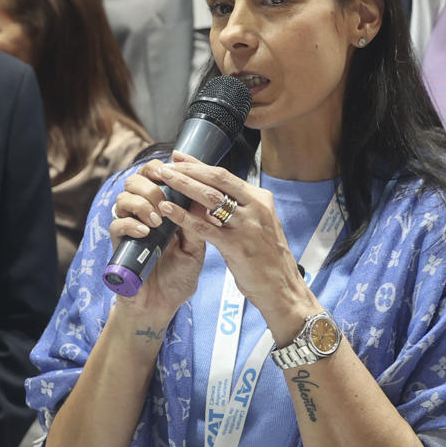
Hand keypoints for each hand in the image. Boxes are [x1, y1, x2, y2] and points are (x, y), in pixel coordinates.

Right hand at [107, 158, 211, 322]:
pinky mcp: (119, 244)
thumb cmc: (179, 277)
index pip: (155, 175)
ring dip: (141, 204)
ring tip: (157, 222)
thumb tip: (205, 193)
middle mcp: (143, 213)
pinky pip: (116, 224)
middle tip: (164, 202)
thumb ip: (197, 223)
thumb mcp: (196, 248)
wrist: (162, 306)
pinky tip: (145, 233)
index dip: (161, 168)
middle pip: (135, 180)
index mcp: (163, 209)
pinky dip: (130, 224)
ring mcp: (129, 227)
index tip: (173, 172)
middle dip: (150, 185)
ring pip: (122, 198)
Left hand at [153, 153, 309, 325]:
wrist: (283, 289)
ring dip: (183, 186)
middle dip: (188, 169)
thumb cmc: (266, 259)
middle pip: (217, 179)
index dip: (198, 164)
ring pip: (210, 198)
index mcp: (260, 199)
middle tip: (165, 165)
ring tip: (163, 180)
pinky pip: (204, 227)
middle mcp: (256, 207)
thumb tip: (210, 194)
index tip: (178, 157)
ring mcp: (247, 226)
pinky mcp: (237, 246)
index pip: (224, 175)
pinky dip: (183, 216)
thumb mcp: (258, 225)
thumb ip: (238, 209)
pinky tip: (167, 210)